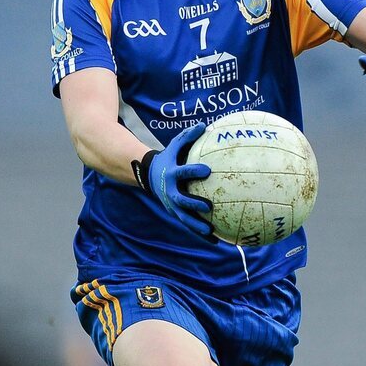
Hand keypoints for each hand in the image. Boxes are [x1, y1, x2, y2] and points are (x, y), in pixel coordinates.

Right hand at [134, 123, 214, 240]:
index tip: (207, 170)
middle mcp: (170, 192)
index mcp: (172, 174)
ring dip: (196, 225)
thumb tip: (204, 125)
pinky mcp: (176, 212)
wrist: (149, 174)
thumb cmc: (168, 158)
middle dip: (193, 204)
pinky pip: (189, 224)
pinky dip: (200, 233)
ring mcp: (172, 204)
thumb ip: (188, 137)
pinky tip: (216, 240)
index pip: (183, 173)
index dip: (193, 171)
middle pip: (181, 200)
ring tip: (210, 230)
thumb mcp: (174, 146)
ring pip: (184, 217)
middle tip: (208, 206)